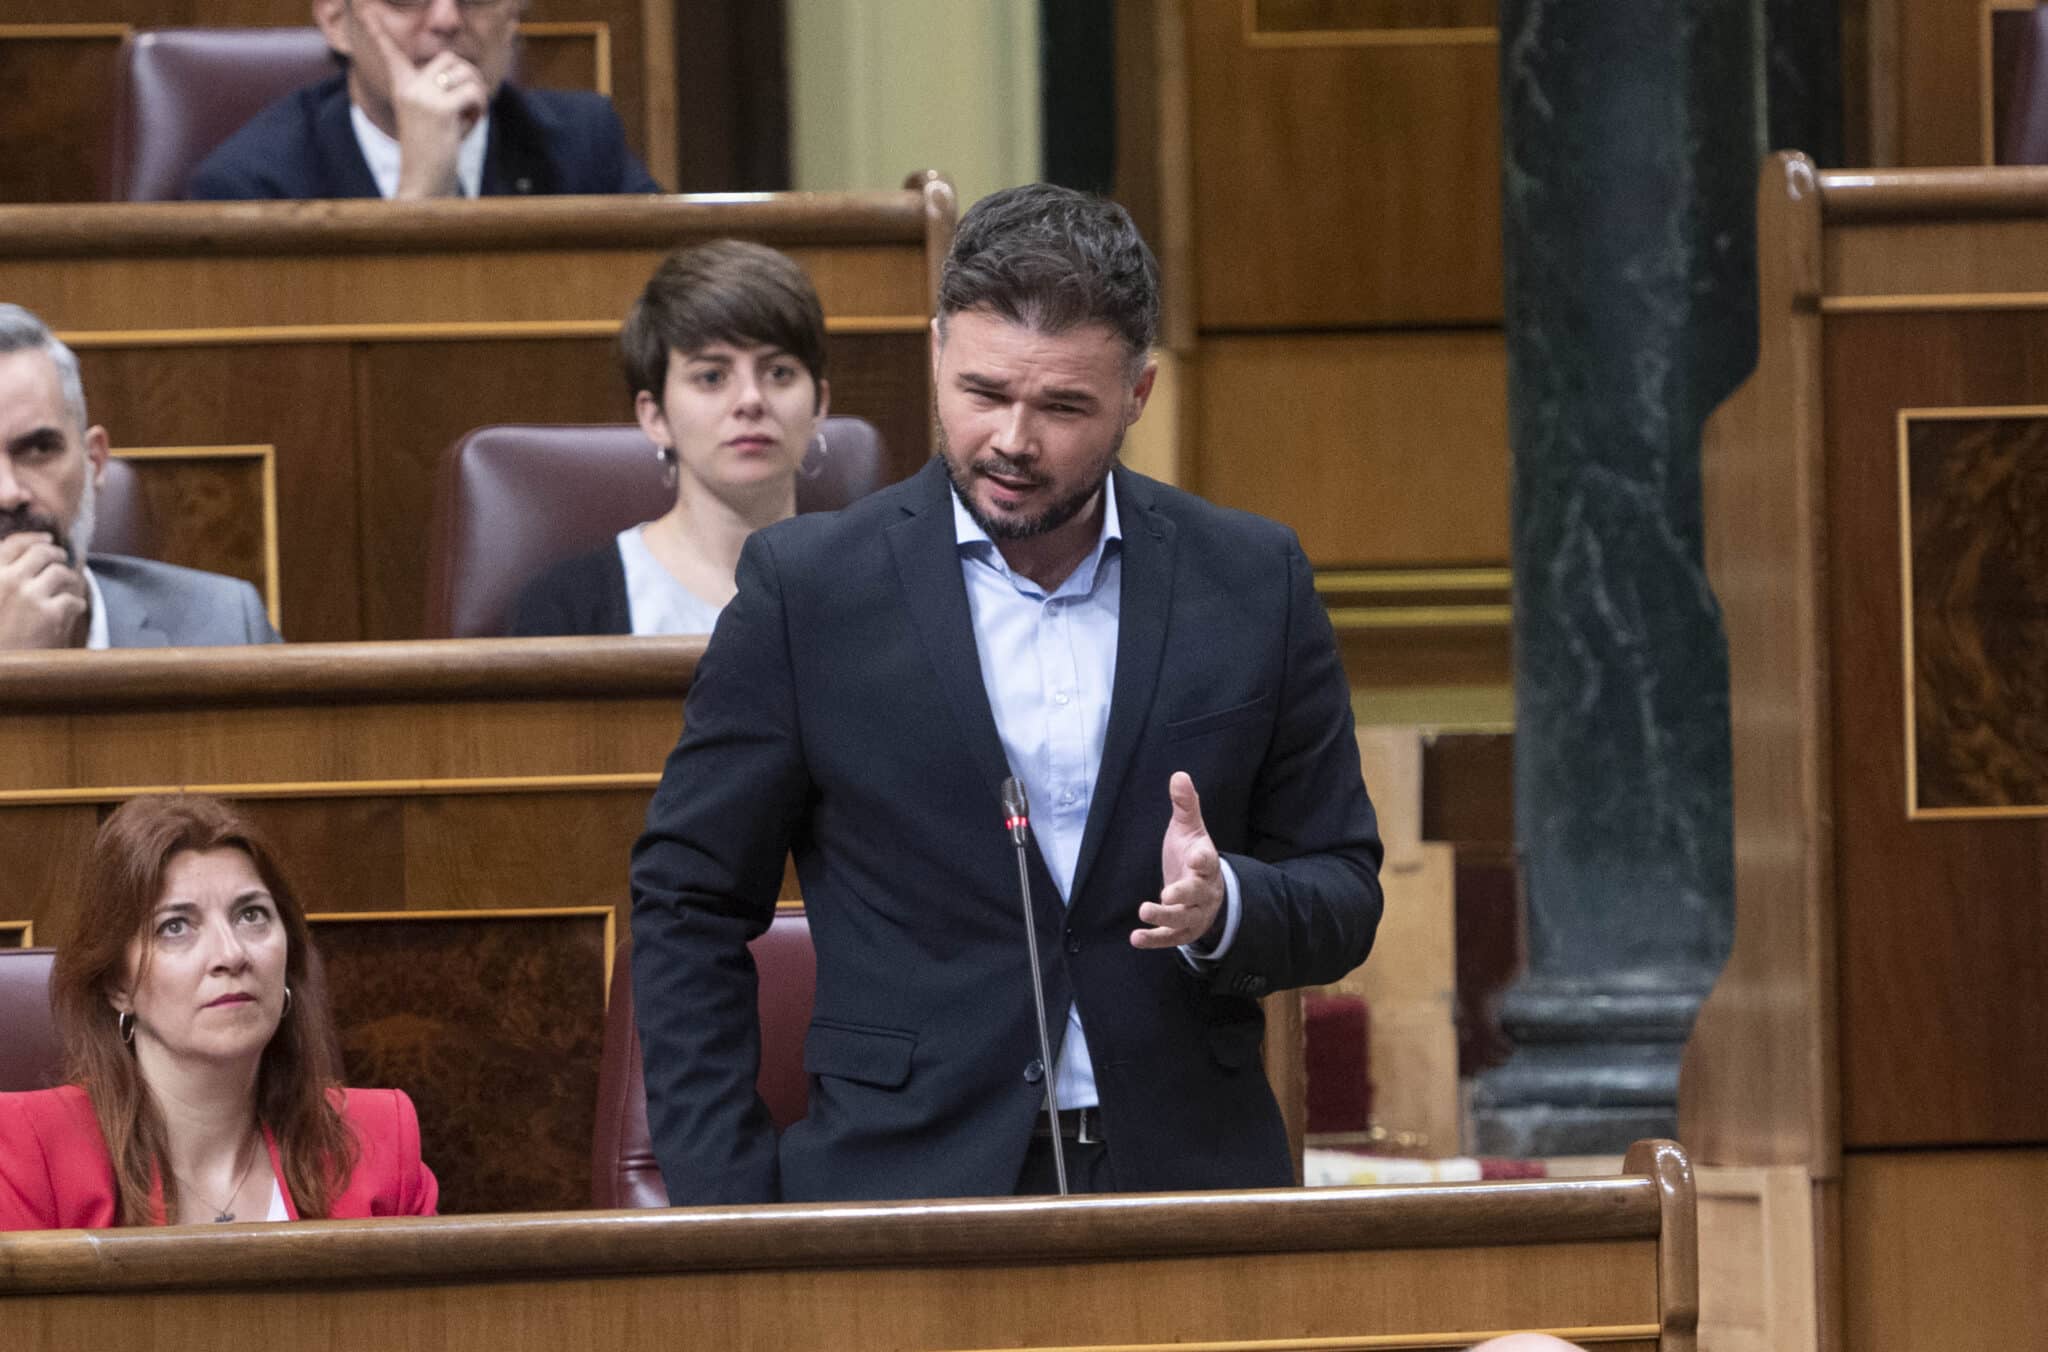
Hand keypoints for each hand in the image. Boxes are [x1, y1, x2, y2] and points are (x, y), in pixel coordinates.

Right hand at [0, 532, 87, 648]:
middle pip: (43, 553)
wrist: (1, 670)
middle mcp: (7, 581)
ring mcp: (30, 597)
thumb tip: (25, 560)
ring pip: (61, 573)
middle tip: (62, 559)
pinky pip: (73, 599)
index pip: (13, 544)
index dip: (34, 538)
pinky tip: (72, 610)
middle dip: (56, 554)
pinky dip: (76, 604)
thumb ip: (3, 580)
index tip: (47, 538)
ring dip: (68, 579)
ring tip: (68, 586)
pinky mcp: (51, 616)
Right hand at [363, 17, 487, 197]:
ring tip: (466, 119)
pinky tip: (468, 126)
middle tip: (468, 105)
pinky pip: (474, 93)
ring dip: (477, 96)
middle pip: (450, 58)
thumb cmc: (433, 153)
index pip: (390, 52)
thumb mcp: (433, 117)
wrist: (424, 183)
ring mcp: (423, 97)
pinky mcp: (440, 109)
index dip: (376, 29)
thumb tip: (463, 70)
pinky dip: (480, 109)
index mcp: (402, 88)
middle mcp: (408, 88)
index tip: (362, 6)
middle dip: (469, 78)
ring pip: (466, 73)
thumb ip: (439, 92)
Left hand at [1132, 771, 1225, 949]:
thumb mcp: (1189, 828)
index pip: (1208, 861)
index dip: (1202, 860)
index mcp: (1206, 863)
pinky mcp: (1183, 930)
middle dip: (1183, 895)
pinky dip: (1154, 939)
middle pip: (1197, 895)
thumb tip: (1179, 775)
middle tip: (1166, 895)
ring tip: (1144, 910)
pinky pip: (1171, 937)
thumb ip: (1185, 805)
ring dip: (1164, 917)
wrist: (1207, 890)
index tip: (1195, 857)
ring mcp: (1195, 913)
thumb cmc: (1193, 854)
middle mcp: (1204, 891)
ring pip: (1183, 919)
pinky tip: (1135, 938)